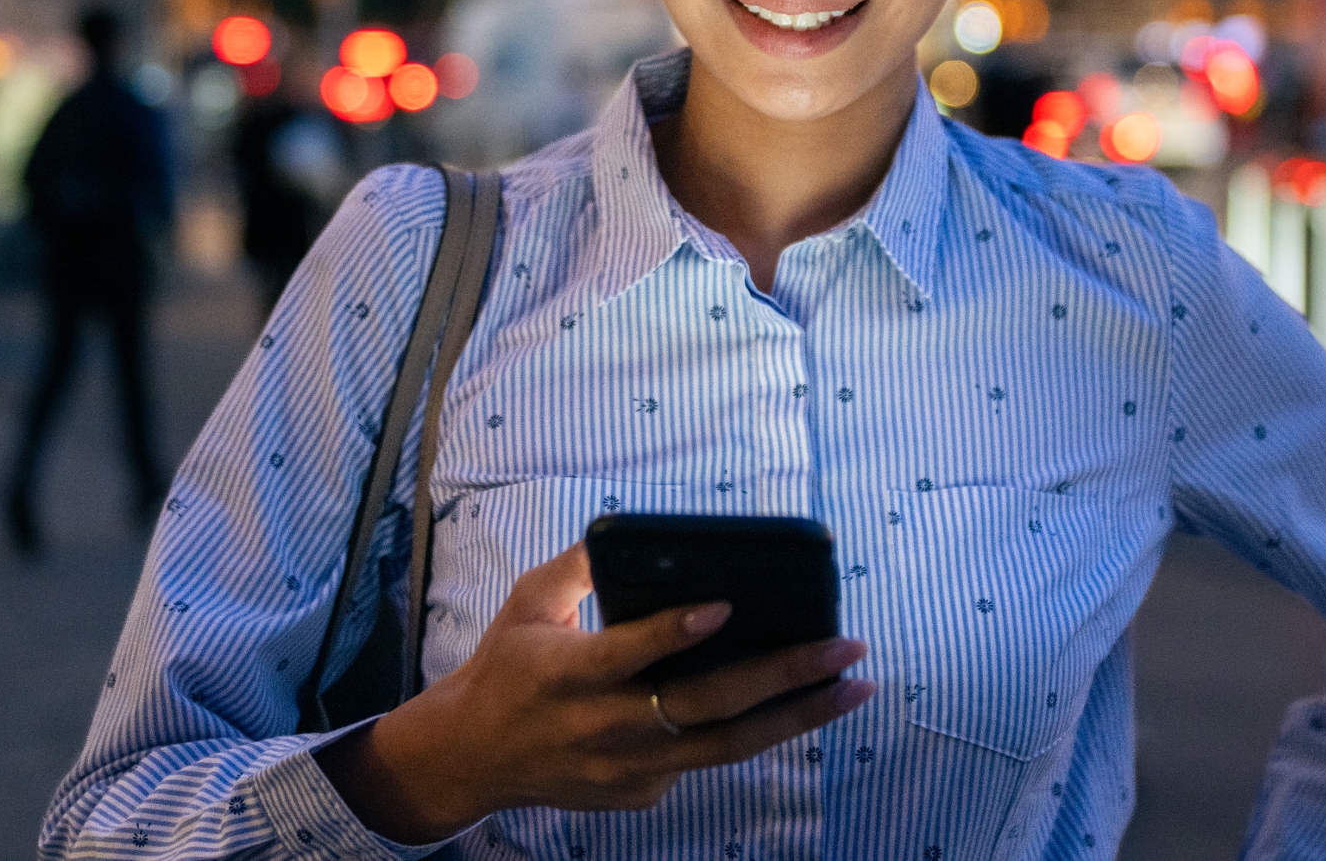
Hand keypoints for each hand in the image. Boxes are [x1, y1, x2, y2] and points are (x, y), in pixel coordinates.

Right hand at [315, 542, 872, 843]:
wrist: (472, 758)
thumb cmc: (507, 667)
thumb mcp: (528, 604)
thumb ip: (578, 566)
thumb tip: (631, 532)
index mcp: (567, 673)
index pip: (628, 654)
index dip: (676, 633)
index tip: (726, 606)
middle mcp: (603, 728)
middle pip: (705, 707)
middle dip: (783, 676)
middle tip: (845, 647)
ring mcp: (627, 770)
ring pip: (727, 746)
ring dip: (798, 716)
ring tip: (853, 686)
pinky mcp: (642, 794)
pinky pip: (705, 757)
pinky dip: (752, 730)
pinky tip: (797, 703)